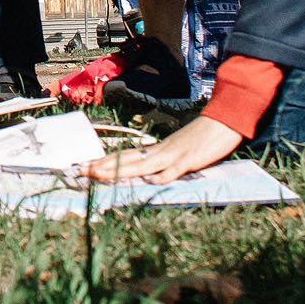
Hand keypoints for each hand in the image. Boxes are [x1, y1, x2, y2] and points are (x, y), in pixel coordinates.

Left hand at [81, 113, 242, 184]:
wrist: (224, 121)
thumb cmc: (203, 137)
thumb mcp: (179, 150)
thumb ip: (165, 161)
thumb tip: (149, 174)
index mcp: (158, 150)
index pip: (126, 157)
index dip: (106, 162)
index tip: (86, 166)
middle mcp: (161, 151)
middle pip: (127, 160)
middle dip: (102, 166)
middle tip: (80, 170)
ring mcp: (174, 155)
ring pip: (141, 165)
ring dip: (119, 171)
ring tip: (98, 175)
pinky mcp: (189, 160)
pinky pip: (174, 170)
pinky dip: (161, 177)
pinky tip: (149, 182)